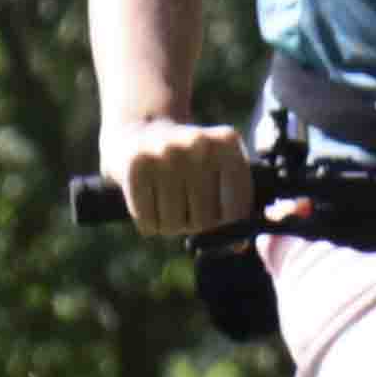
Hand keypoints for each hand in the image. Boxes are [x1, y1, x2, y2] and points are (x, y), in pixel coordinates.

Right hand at [103, 116, 254, 238]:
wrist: (139, 130)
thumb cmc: (187, 163)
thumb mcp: (218, 170)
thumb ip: (234, 204)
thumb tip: (238, 246)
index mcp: (227, 143)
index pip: (236, 210)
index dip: (225, 224)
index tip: (215, 216)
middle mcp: (199, 144)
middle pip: (204, 221)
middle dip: (193, 223)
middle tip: (184, 204)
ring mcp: (166, 153)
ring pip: (174, 225)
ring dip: (169, 225)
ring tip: (166, 200)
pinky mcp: (136, 165)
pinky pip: (147, 222)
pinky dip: (148, 222)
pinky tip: (148, 200)